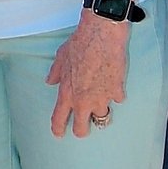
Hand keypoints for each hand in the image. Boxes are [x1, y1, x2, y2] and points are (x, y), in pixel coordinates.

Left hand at [46, 9, 130, 137]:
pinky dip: (115, 92)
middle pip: (82, 129)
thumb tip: (50, 81)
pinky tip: (113, 81)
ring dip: (101, 107)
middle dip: (82, 129)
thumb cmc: (80, 43)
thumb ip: (55, 73)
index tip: (59, 134)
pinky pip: (117, 98)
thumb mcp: (61, 57)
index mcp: (67, 93)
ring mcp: (101, 98)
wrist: (101, 34)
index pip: (59, 119)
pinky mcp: (117, 91)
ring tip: (101, 95)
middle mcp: (83, 101)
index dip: (58, 129)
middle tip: (84, 124)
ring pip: (102, 116)